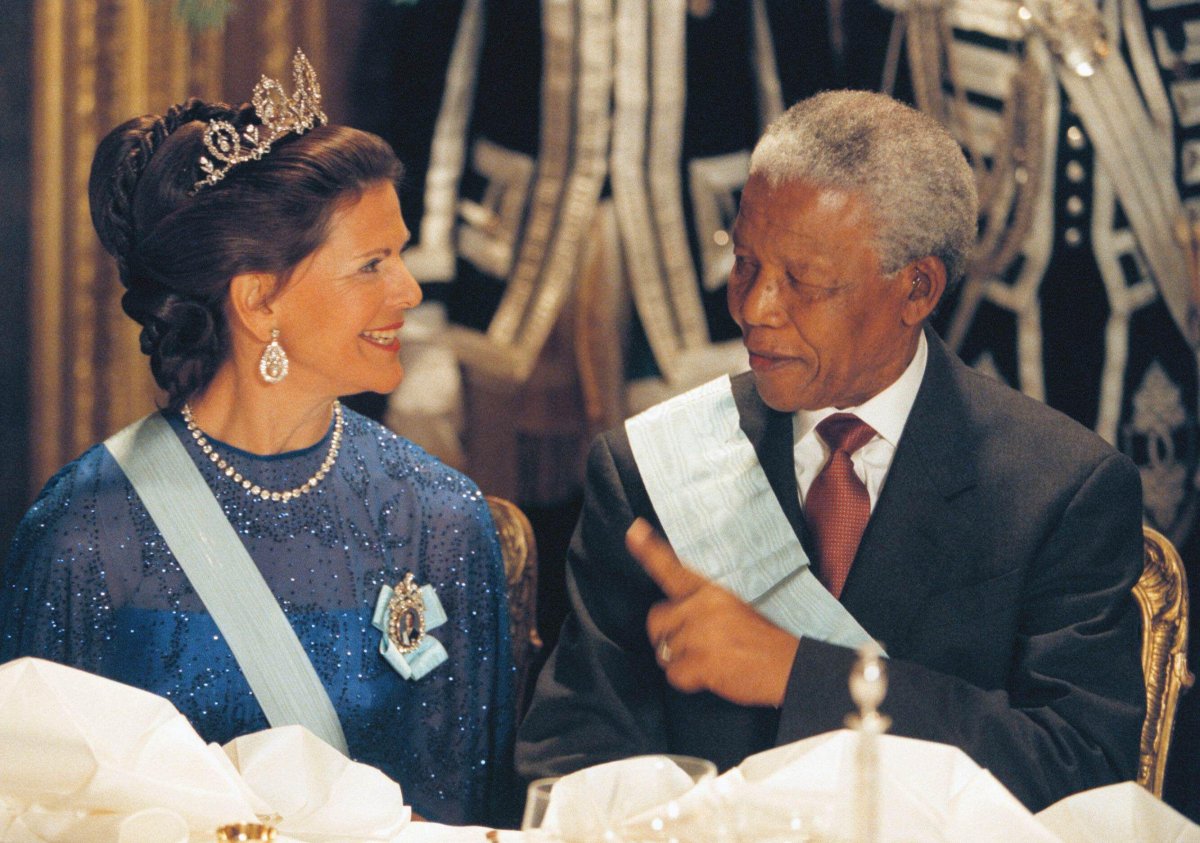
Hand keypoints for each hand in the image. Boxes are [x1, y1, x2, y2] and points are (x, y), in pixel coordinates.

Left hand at [626, 518, 799, 707]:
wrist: (788, 666)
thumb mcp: (733, 608)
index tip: (634, 532)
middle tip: (696, 645)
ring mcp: (700, 634)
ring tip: (712, 659)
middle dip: (668, 637)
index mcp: (711, 591)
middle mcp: (702, 607)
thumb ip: (702, 605)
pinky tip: (713, 674)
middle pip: (657, 621)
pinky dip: (689, 680)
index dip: (649, 551)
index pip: (674, 568)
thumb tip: (675, 616)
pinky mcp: (701, 661)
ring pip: (665, 652)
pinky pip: (674, 675)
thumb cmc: (762, 640)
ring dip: (682, 662)